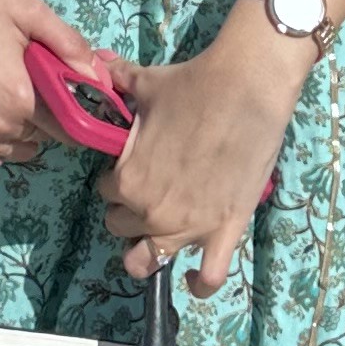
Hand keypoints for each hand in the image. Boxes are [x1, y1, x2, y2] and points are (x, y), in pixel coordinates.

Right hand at [0, 0, 118, 182]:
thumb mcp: (29, 11)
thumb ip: (68, 45)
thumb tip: (100, 77)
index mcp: (19, 98)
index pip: (65, 127)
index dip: (72, 111)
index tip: (66, 93)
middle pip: (37, 138)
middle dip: (43, 117)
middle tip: (32, 82)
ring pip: (9, 150)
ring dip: (18, 133)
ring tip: (9, 97)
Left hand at [102, 29, 303, 299]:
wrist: (247, 88)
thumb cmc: (192, 85)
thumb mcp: (145, 84)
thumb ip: (116, 81)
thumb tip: (97, 61)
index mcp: (128, 181)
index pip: (106, 192)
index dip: (117, 177)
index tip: (133, 164)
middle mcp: (152, 212)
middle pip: (122, 227)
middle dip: (129, 210)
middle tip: (150, 187)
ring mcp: (189, 228)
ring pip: (149, 261)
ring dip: (148, 250)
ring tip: (159, 233)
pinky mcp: (224, 232)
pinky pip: (209, 277)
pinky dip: (199, 284)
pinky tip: (192, 276)